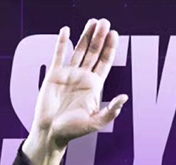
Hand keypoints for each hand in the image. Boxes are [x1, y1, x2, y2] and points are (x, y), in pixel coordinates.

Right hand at [24, 18, 128, 164]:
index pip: (104, 62)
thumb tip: (124, 97)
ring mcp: (68, 75)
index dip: (110, 48)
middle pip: (94, 52)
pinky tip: (66, 30)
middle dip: (99, 37)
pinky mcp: (53, 75)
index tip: (114, 33)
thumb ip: (111, 111)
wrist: (50, 133)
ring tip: (92, 21)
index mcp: (94, 87)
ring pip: (79, 50)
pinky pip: (59, 55)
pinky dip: (62, 42)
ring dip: (85, 36)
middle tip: (104, 21)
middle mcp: (82, 78)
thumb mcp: (95, 123)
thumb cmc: (73, 131)